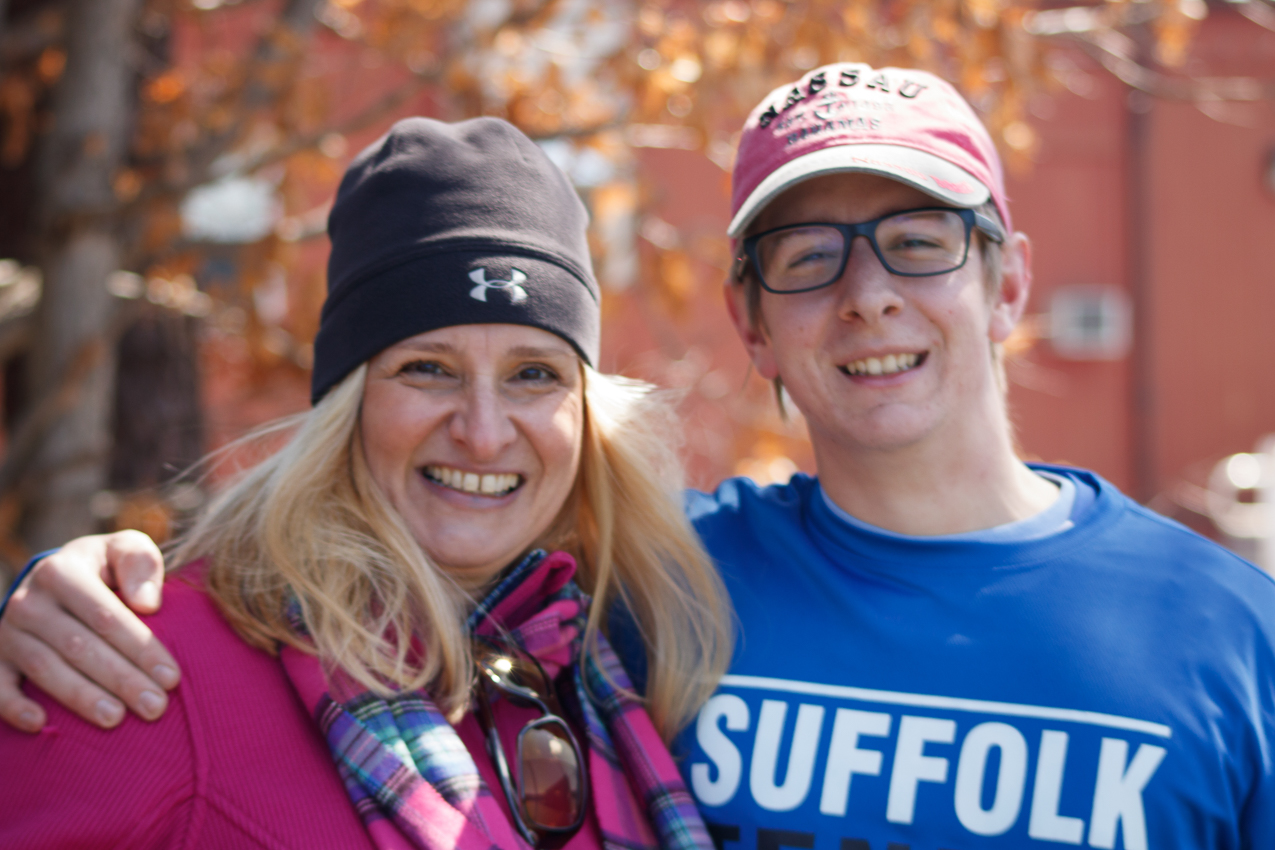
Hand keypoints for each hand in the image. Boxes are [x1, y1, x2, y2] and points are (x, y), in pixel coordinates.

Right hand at [0, 531, 179, 732]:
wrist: (55, 576)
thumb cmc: (105, 568)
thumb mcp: (124, 550)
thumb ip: (140, 563)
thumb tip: (148, 603)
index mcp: (62, 571)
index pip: (106, 616)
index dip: (140, 648)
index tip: (171, 677)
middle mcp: (30, 601)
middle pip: (80, 646)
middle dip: (121, 679)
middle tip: (155, 707)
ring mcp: (8, 632)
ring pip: (45, 668)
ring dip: (81, 697)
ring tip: (116, 719)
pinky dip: (14, 706)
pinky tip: (40, 724)